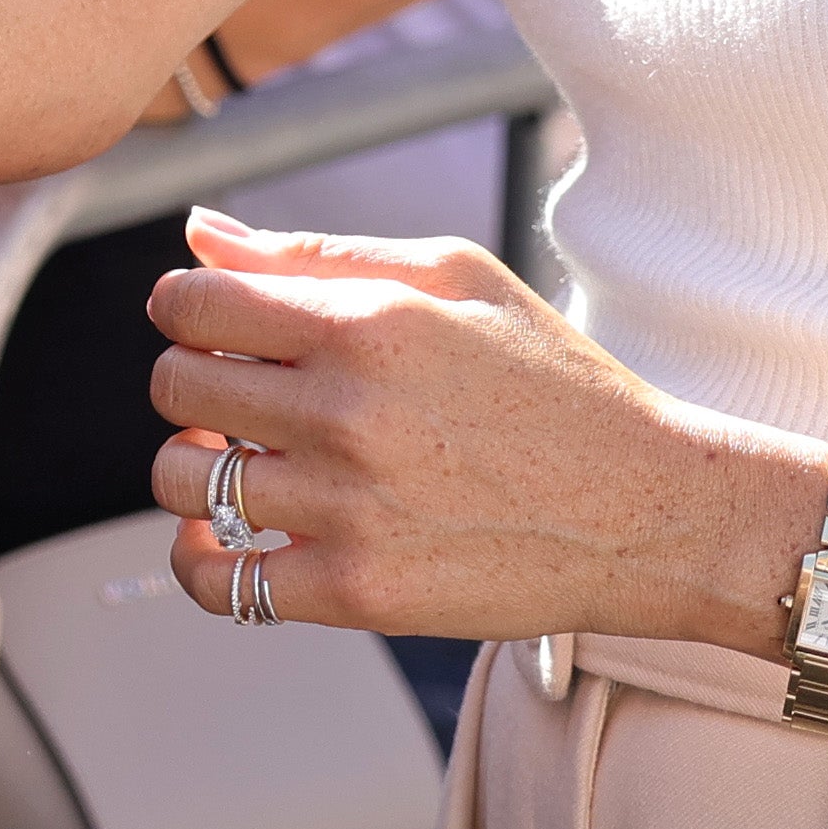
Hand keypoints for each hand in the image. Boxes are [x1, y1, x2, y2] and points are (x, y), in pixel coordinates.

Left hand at [143, 213, 802, 647]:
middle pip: (176, 385)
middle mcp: (347, 412)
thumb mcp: (456, 279)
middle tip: (243, 396)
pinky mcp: (359, 592)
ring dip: (196, 466)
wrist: (651, 509)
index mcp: (366, 323)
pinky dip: (198, 561)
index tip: (215, 329)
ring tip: (247, 462)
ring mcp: (350, 509)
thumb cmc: (556, 382)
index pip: (192, 302)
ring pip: (183, 479)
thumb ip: (316, 253)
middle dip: (192, 381)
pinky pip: (217, 581)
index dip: (186, 310)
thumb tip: (199, 236)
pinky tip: (223, 540)